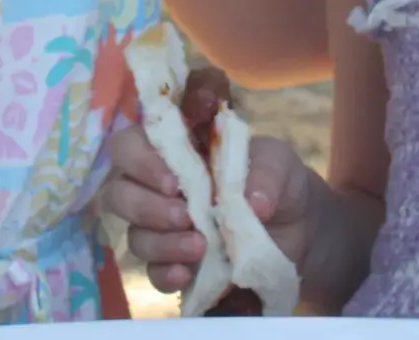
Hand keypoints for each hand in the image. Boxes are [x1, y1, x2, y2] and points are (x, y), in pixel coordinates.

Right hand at [98, 123, 316, 296]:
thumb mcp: (279, 163)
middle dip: (145, 203)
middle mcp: (158, 186)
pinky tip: (185, 273)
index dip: (141, 158)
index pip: (131, 143)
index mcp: (174, 149)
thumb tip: (253, 204)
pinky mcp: (176, 263)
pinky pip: (153, 272)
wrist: (299, 229)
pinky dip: (165, 273)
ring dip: (160, 240)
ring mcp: (164, 228)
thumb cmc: (276, 180)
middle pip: (119, 189)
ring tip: (199, 245)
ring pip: (133, 233)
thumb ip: (266, 171)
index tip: (173, 177)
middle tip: (184, 213)